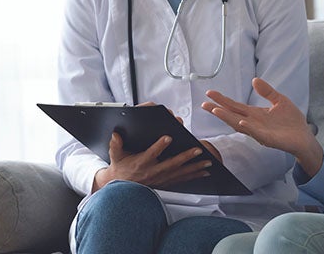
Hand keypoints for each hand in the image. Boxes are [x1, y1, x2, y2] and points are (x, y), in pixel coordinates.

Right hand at [93, 132, 210, 191]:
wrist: (122, 187)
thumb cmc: (121, 167)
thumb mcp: (115, 156)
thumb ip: (115, 145)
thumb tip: (115, 134)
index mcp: (141, 163)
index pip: (151, 154)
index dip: (159, 146)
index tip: (168, 137)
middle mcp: (153, 172)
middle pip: (172, 164)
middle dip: (186, 157)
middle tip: (197, 149)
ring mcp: (161, 179)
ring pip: (180, 173)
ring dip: (195, 168)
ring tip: (208, 162)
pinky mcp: (167, 183)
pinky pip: (182, 179)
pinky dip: (194, 176)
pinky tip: (205, 172)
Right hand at [202, 78, 323, 175]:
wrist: (305, 137)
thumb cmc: (292, 121)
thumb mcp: (279, 100)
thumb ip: (267, 91)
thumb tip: (254, 79)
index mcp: (255, 114)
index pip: (235, 106)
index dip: (222, 100)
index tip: (209, 93)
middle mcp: (254, 123)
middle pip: (232, 115)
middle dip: (218, 110)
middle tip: (204, 104)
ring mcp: (260, 132)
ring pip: (239, 125)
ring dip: (228, 118)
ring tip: (216, 110)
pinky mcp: (269, 139)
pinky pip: (256, 134)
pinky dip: (248, 128)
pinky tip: (240, 122)